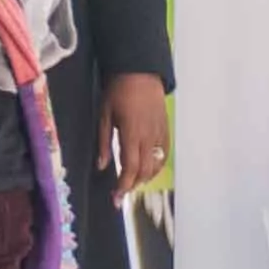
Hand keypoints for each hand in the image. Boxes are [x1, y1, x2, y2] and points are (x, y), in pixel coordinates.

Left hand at [101, 73, 171, 196]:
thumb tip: (102, 166)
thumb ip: (103, 142)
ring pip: (157, 164)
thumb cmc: (117, 91)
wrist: (140, 71)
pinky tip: (147, 170)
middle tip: (120, 194)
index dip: (124, 185)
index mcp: (132, 134)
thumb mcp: (104, 115)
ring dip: (144, 177)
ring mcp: (160, 133)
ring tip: (131, 183)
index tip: (116, 198)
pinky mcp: (166, 129)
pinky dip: (156, 166)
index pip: (130, 167)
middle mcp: (150, 137)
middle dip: (133, 185)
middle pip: (145, 170)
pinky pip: (164, 154)